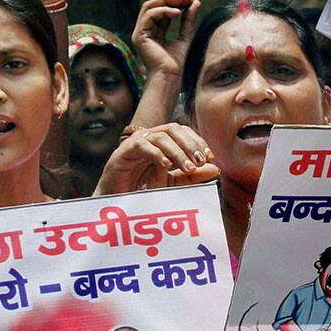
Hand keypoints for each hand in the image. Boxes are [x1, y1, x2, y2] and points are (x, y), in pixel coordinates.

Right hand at [94, 123, 218, 194]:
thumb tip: (215, 169)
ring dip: (177, 151)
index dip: (197, 140)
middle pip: (173, 129)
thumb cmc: (141, 190)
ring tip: (188, 167)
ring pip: (160, 136)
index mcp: (161, 142)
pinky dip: (156, 153)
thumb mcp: (171, 183)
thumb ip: (191, 176)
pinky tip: (166, 166)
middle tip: (200, 161)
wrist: (114, 201)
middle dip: (190, 143)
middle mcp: (148, 138)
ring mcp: (135, 143)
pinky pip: (141, 145)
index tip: (208, 156)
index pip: (182, 131)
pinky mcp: (123, 152)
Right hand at [132, 0, 200, 77]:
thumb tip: (195, 2)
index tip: (190, 0)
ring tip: (182, 4)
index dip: (175, 2)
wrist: (171, 78)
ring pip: (148, 7)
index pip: (161, 10)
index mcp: (154, 32)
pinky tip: (177, 14)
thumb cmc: (178, 63)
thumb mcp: (186, 36)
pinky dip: (163, 11)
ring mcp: (140, 34)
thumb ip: (188, 20)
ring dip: (167, 2)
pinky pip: (148, 16)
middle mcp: (145, 31)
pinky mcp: (139, 37)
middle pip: (153, 5)